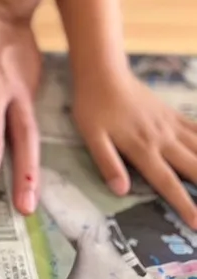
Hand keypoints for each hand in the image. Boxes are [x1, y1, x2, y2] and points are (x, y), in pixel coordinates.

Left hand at [73, 65, 196, 227]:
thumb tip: (120, 190)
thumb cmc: (94, 106)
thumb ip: (107, 162)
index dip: (184, 205)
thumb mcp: (92, 136)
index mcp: (143, 149)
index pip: (167, 182)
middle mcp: (163, 140)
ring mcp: (171, 126)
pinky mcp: (173, 115)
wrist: (104, 73)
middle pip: (195, 168)